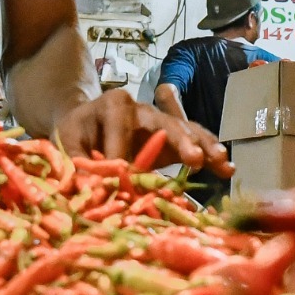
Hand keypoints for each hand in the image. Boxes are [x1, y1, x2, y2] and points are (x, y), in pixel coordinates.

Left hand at [56, 87, 231, 176]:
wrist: (86, 124)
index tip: (127, 176)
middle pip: (164, 123)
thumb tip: (91, 190)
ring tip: (221, 162)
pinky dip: (209, 153)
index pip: (121, 129)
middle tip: (195, 159)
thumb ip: (79, 164)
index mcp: (114, 104)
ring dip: (204, 147)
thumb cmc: (78, 134)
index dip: (124, 153)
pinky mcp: (173, 137)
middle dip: (180, 141)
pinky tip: (226, 168)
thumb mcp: (68, 143)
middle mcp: (142, 108)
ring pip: (186, 131)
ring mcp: (161, 121)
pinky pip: (194, 141)